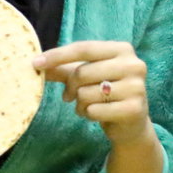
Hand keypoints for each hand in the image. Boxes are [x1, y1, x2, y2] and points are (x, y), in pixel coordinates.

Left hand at [33, 40, 164, 172]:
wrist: (131, 124)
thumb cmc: (105, 93)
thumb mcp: (85, 76)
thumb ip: (63, 68)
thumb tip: (35, 63)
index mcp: (122, 49)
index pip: (83, 48)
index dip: (58, 55)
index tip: (35, 63)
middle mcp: (133, 64)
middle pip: (83, 72)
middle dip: (70, 87)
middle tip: (69, 96)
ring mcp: (136, 87)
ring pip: (87, 93)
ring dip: (80, 104)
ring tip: (88, 106)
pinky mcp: (135, 109)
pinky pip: (95, 110)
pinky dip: (89, 115)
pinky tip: (97, 115)